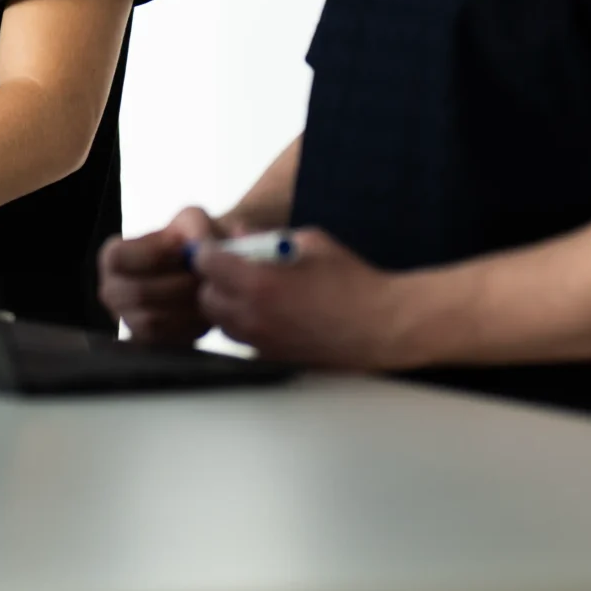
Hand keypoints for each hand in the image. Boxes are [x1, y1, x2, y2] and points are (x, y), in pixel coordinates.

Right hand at [97, 206, 222, 347]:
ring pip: (152, 320)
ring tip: (205, 293)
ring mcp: (127, 319)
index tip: (182, 249)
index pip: (118, 257)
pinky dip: (190, 327)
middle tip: (203, 276)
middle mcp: (112, 290)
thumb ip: (196, 226)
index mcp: (114, 256)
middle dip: (178, 285)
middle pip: (138, 293)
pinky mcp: (148, 342)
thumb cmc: (192, 243)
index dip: (152, 254)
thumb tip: (200, 245)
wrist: (206, 272)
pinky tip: (203, 311)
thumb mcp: (194, 221)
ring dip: (186, 307)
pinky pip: (165, 340)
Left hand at [192, 228, 420, 368]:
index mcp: (259, 283)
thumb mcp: (310, 243)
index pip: (206, 264)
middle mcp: (254, 316)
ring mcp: (263, 342)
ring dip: (227, 305)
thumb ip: (266, 237)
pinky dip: (246, 325)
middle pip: (207, 299)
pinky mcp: (274, 358)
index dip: (208, 253)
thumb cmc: (352, 279)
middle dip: (214, 281)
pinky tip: (271, 313)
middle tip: (233, 270)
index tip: (216, 248)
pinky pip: (244, 340)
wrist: (385, 325)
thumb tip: (237, 232)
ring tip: (253, 291)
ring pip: (222, 324)